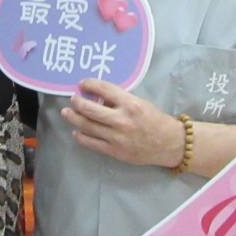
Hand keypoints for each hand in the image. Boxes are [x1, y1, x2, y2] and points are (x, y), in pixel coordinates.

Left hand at [62, 79, 183, 167]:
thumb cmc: (154, 120)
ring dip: (73, 118)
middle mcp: (122, 120)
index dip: (90, 84)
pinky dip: (81, 136)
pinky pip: (91, 143)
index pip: (104, 89)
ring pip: (87, 126)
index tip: (82, 83)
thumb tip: (97, 96)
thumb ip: (120, 100)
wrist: (168, 144)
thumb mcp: (140, 103)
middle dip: (77, 102)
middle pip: (90, 110)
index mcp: (130, 104)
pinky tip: (76, 131)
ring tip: (67, 113)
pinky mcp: (115, 151)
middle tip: (72, 99)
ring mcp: (117, 137)